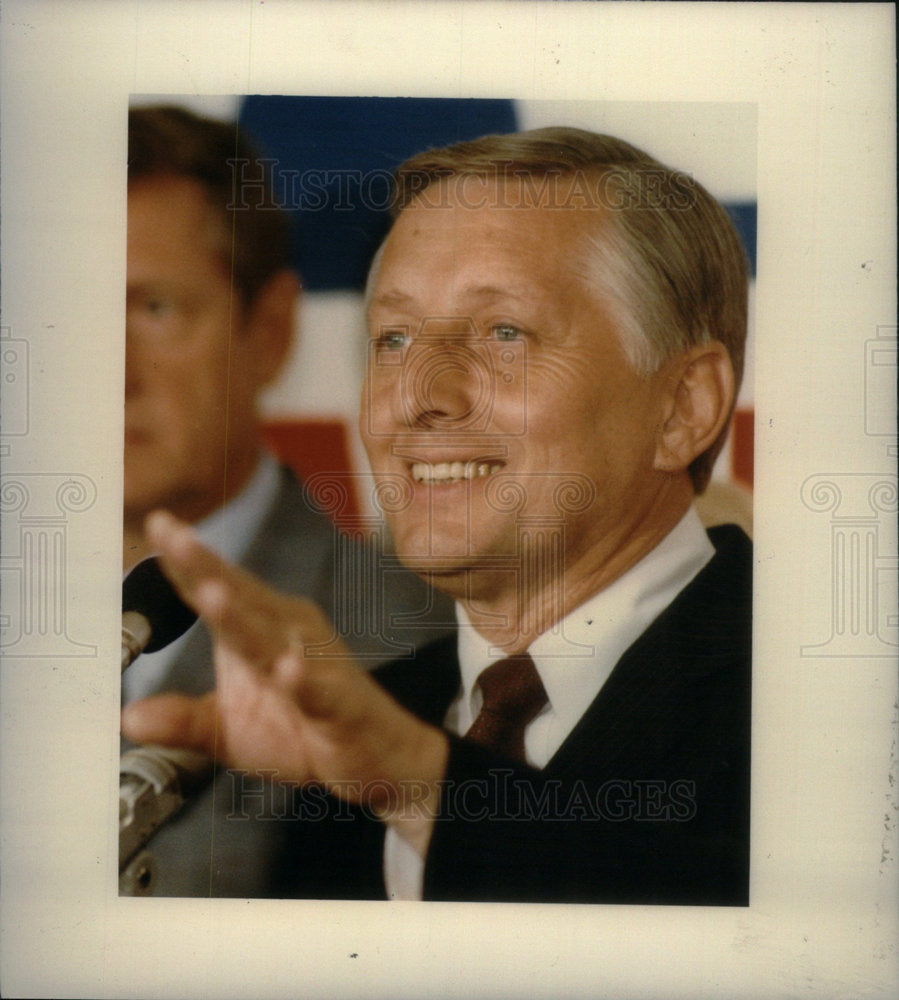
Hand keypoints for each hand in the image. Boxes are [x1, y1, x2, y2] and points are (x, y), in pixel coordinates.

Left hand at [121, 510, 447, 854]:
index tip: (156, 523)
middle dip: (205, 567)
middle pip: (240, 598)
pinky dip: (304, 679)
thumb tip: (127, 719)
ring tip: (212, 593)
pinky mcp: (340, 703)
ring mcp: (316, 663)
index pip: (216, 590)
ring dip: (243, 616)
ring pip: (273, 638)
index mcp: (259, 629)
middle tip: (173, 535)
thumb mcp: (229, 731)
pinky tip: (289, 669)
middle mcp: (288, 632)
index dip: (185, 561)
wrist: (377, 759)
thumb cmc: (305, 730)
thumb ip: (182, 720)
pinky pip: (319, 689)